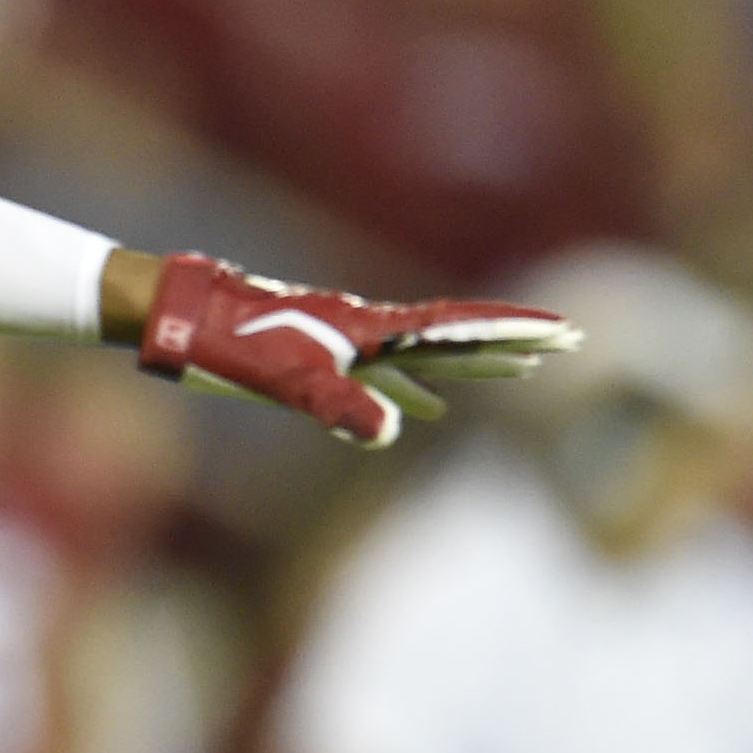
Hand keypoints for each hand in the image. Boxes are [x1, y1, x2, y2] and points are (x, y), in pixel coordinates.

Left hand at [136, 251, 578, 448]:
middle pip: (456, 336)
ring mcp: (347, 343)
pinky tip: (425, 414)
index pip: (457, 328)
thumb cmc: (234, 347)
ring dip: (473, 364)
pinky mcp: (322, 359)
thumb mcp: (291, 384)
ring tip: (522, 372)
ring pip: (426, 355)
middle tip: (569, 341)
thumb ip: (343, 406)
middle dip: (511, 342)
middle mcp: (369, 330)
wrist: (184, 319)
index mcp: (372, 330)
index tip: (562, 331)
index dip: (510, 331)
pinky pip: (386, 376)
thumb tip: (392, 432)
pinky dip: (414, 392)